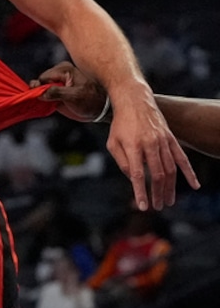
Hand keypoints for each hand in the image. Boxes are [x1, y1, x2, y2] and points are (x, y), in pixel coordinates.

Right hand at [32, 60, 106, 121]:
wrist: (101, 109)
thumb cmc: (91, 101)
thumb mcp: (74, 96)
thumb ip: (56, 93)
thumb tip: (40, 94)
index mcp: (63, 70)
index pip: (43, 77)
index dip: (40, 88)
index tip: (41, 99)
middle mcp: (59, 73)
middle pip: (40, 81)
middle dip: (40, 92)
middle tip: (48, 102)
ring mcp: (57, 81)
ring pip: (41, 87)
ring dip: (42, 96)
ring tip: (51, 103)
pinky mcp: (57, 89)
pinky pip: (44, 92)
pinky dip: (43, 98)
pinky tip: (49, 104)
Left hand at [103, 84, 197, 211]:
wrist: (134, 101)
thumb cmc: (120, 124)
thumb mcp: (113, 142)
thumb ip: (122, 162)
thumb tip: (134, 179)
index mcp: (133, 145)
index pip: (138, 174)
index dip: (141, 191)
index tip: (143, 206)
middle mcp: (150, 143)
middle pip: (157, 174)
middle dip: (158, 193)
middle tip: (158, 207)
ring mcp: (163, 141)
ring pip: (170, 169)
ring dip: (171, 187)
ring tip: (169, 201)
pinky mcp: (171, 138)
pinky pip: (182, 158)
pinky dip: (189, 173)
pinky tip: (194, 185)